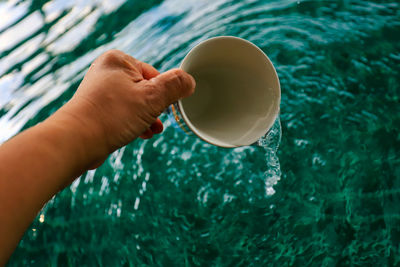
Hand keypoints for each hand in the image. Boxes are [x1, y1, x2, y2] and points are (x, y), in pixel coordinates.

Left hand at [55, 49, 194, 167]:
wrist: (77, 140)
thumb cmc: (113, 116)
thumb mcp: (152, 98)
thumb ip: (175, 86)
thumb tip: (189, 81)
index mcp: (119, 60)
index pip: (155, 74)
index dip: (163, 95)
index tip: (163, 109)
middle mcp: (107, 71)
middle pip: (145, 89)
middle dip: (155, 109)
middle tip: (156, 121)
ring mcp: (100, 90)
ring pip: (135, 102)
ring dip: (146, 118)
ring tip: (150, 131)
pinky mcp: (97, 107)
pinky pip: (123, 112)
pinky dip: (133, 122)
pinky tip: (139, 134)